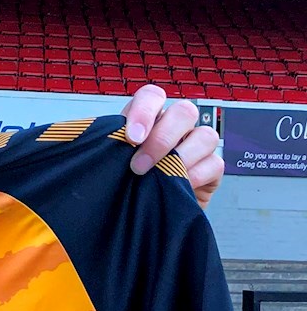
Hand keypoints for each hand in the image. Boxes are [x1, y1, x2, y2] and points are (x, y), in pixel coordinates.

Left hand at [121, 84, 222, 207]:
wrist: (140, 214)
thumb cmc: (123, 183)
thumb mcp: (111, 163)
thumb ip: (110, 149)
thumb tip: (96, 144)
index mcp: (149, 118)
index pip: (152, 96)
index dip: (144, 111)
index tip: (131, 138)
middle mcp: (175, 127)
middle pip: (184, 111)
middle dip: (161, 139)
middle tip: (139, 165)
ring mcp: (197, 146)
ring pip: (206, 135)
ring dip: (182, 156)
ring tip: (159, 177)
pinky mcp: (211, 169)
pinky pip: (214, 163)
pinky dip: (195, 175)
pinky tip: (176, 187)